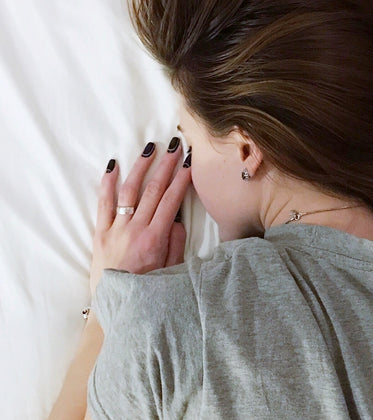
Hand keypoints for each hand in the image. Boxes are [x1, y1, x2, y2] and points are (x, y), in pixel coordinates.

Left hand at [88, 139, 190, 298]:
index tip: (190, 162)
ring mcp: (116, 229)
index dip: (182, 178)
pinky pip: (103, 203)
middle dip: (166, 165)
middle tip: (175, 146)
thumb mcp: (171, 270)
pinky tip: (113, 166)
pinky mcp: (100, 233)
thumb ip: (176, 242)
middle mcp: (135, 229)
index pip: (172, 200)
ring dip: (141, 167)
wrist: (114, 307)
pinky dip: (108, 183)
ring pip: (130, 191)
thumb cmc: (147, 291)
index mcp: (155, 238)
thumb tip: (178, 218)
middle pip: (154, 189)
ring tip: (150, 148)